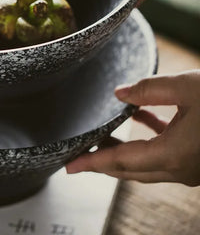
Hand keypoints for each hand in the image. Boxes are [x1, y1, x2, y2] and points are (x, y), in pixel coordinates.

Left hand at [65, 70, 199, 185]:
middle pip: (130, 168)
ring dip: (122, 149)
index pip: (121, 161)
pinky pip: (164, 152)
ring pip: (145, 163)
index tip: (69, 166)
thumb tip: (119, 94)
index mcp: (174, 155)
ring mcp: (191, 167)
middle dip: (101, 160)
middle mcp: (181, 168)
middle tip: (77, 152)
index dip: (92, 162)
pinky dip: (147, 138)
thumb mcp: (187, 87)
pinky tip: (139, 116)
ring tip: (101, 134)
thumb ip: (148, 90)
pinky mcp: (197, 157)